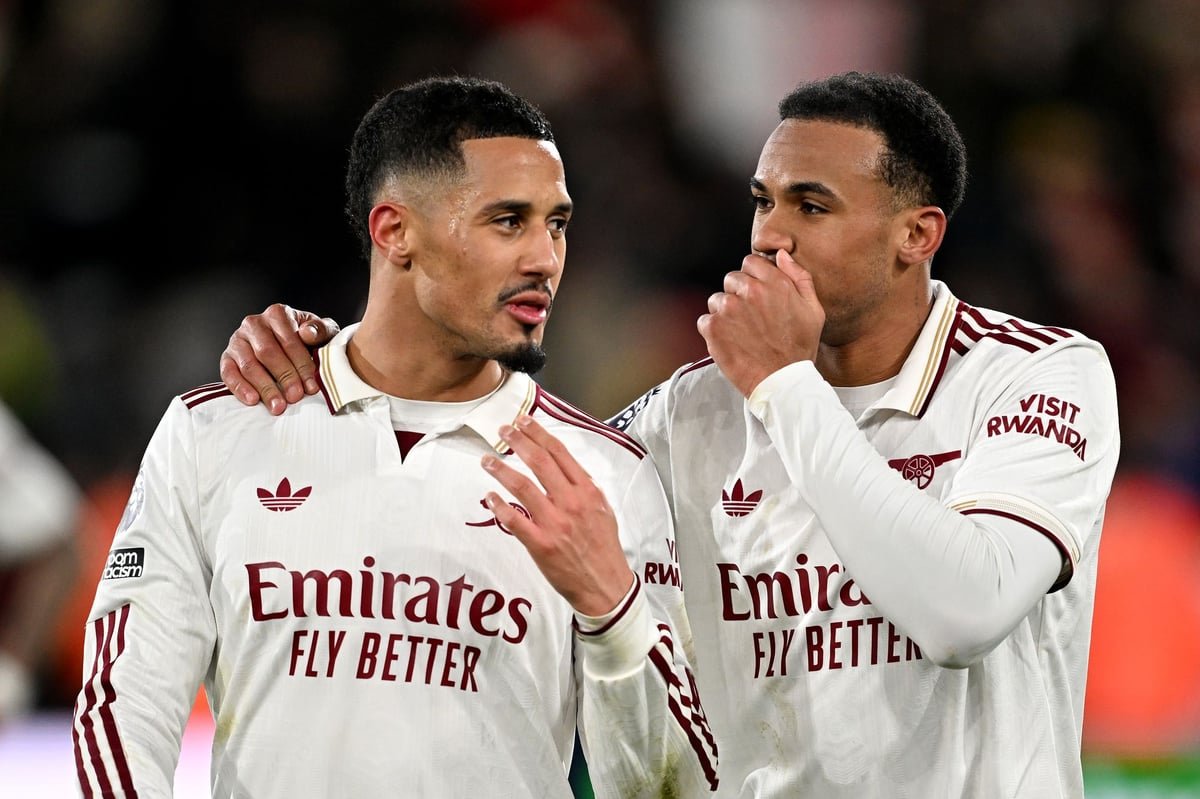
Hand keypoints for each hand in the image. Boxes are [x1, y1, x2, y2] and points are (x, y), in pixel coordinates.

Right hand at [219, 304, 339, 414]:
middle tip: (295, 397)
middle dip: (284, 377)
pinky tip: (253, 400)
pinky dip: (240, 388)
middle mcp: (254, 323)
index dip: (301, 365)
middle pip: (267, 352)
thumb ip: (320, 330)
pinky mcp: (227, 357)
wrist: (290, 347)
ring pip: (249, 365)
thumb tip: (307, 333)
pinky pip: (228, 373)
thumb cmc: (308, 341)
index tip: (311, 385)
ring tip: (278, 406)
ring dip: (265, 387)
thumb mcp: (322, 333)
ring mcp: (237, 340)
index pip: (289, 341)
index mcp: (278, 314)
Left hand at [481, 416, 634, 616]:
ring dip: (501, 470)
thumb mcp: (604, 510)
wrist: (606, 586)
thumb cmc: (604, 549)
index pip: (560, 454)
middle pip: (539, 463)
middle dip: (518, 442)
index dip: (539, 434)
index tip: (524, 422)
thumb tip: (566, 469)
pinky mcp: (541, 545)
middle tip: (503, 431)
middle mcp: (571, 503)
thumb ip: (585, 488)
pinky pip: (514, 520)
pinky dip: (499, 506)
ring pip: (522, 487)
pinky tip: (489, 497)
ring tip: (487, 460)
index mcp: (588, 492)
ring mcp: (555, 524)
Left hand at [697, 249, 824, 396]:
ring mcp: (729, 308)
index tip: (757, 295)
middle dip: (739, 294)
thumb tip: (782, 255)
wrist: (782, 382)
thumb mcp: (813, 310)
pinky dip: (713, 330)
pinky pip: (705, 319)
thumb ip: (799, 276)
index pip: (750, 262)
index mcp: (774, 282)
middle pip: (732, 279)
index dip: (753, 278)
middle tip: (751, 318)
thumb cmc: (799, 349)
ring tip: (742, 333)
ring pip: (717, 299)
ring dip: (725, 313)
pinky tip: (730, 342)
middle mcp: (749, 291)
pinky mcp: (713, 327)